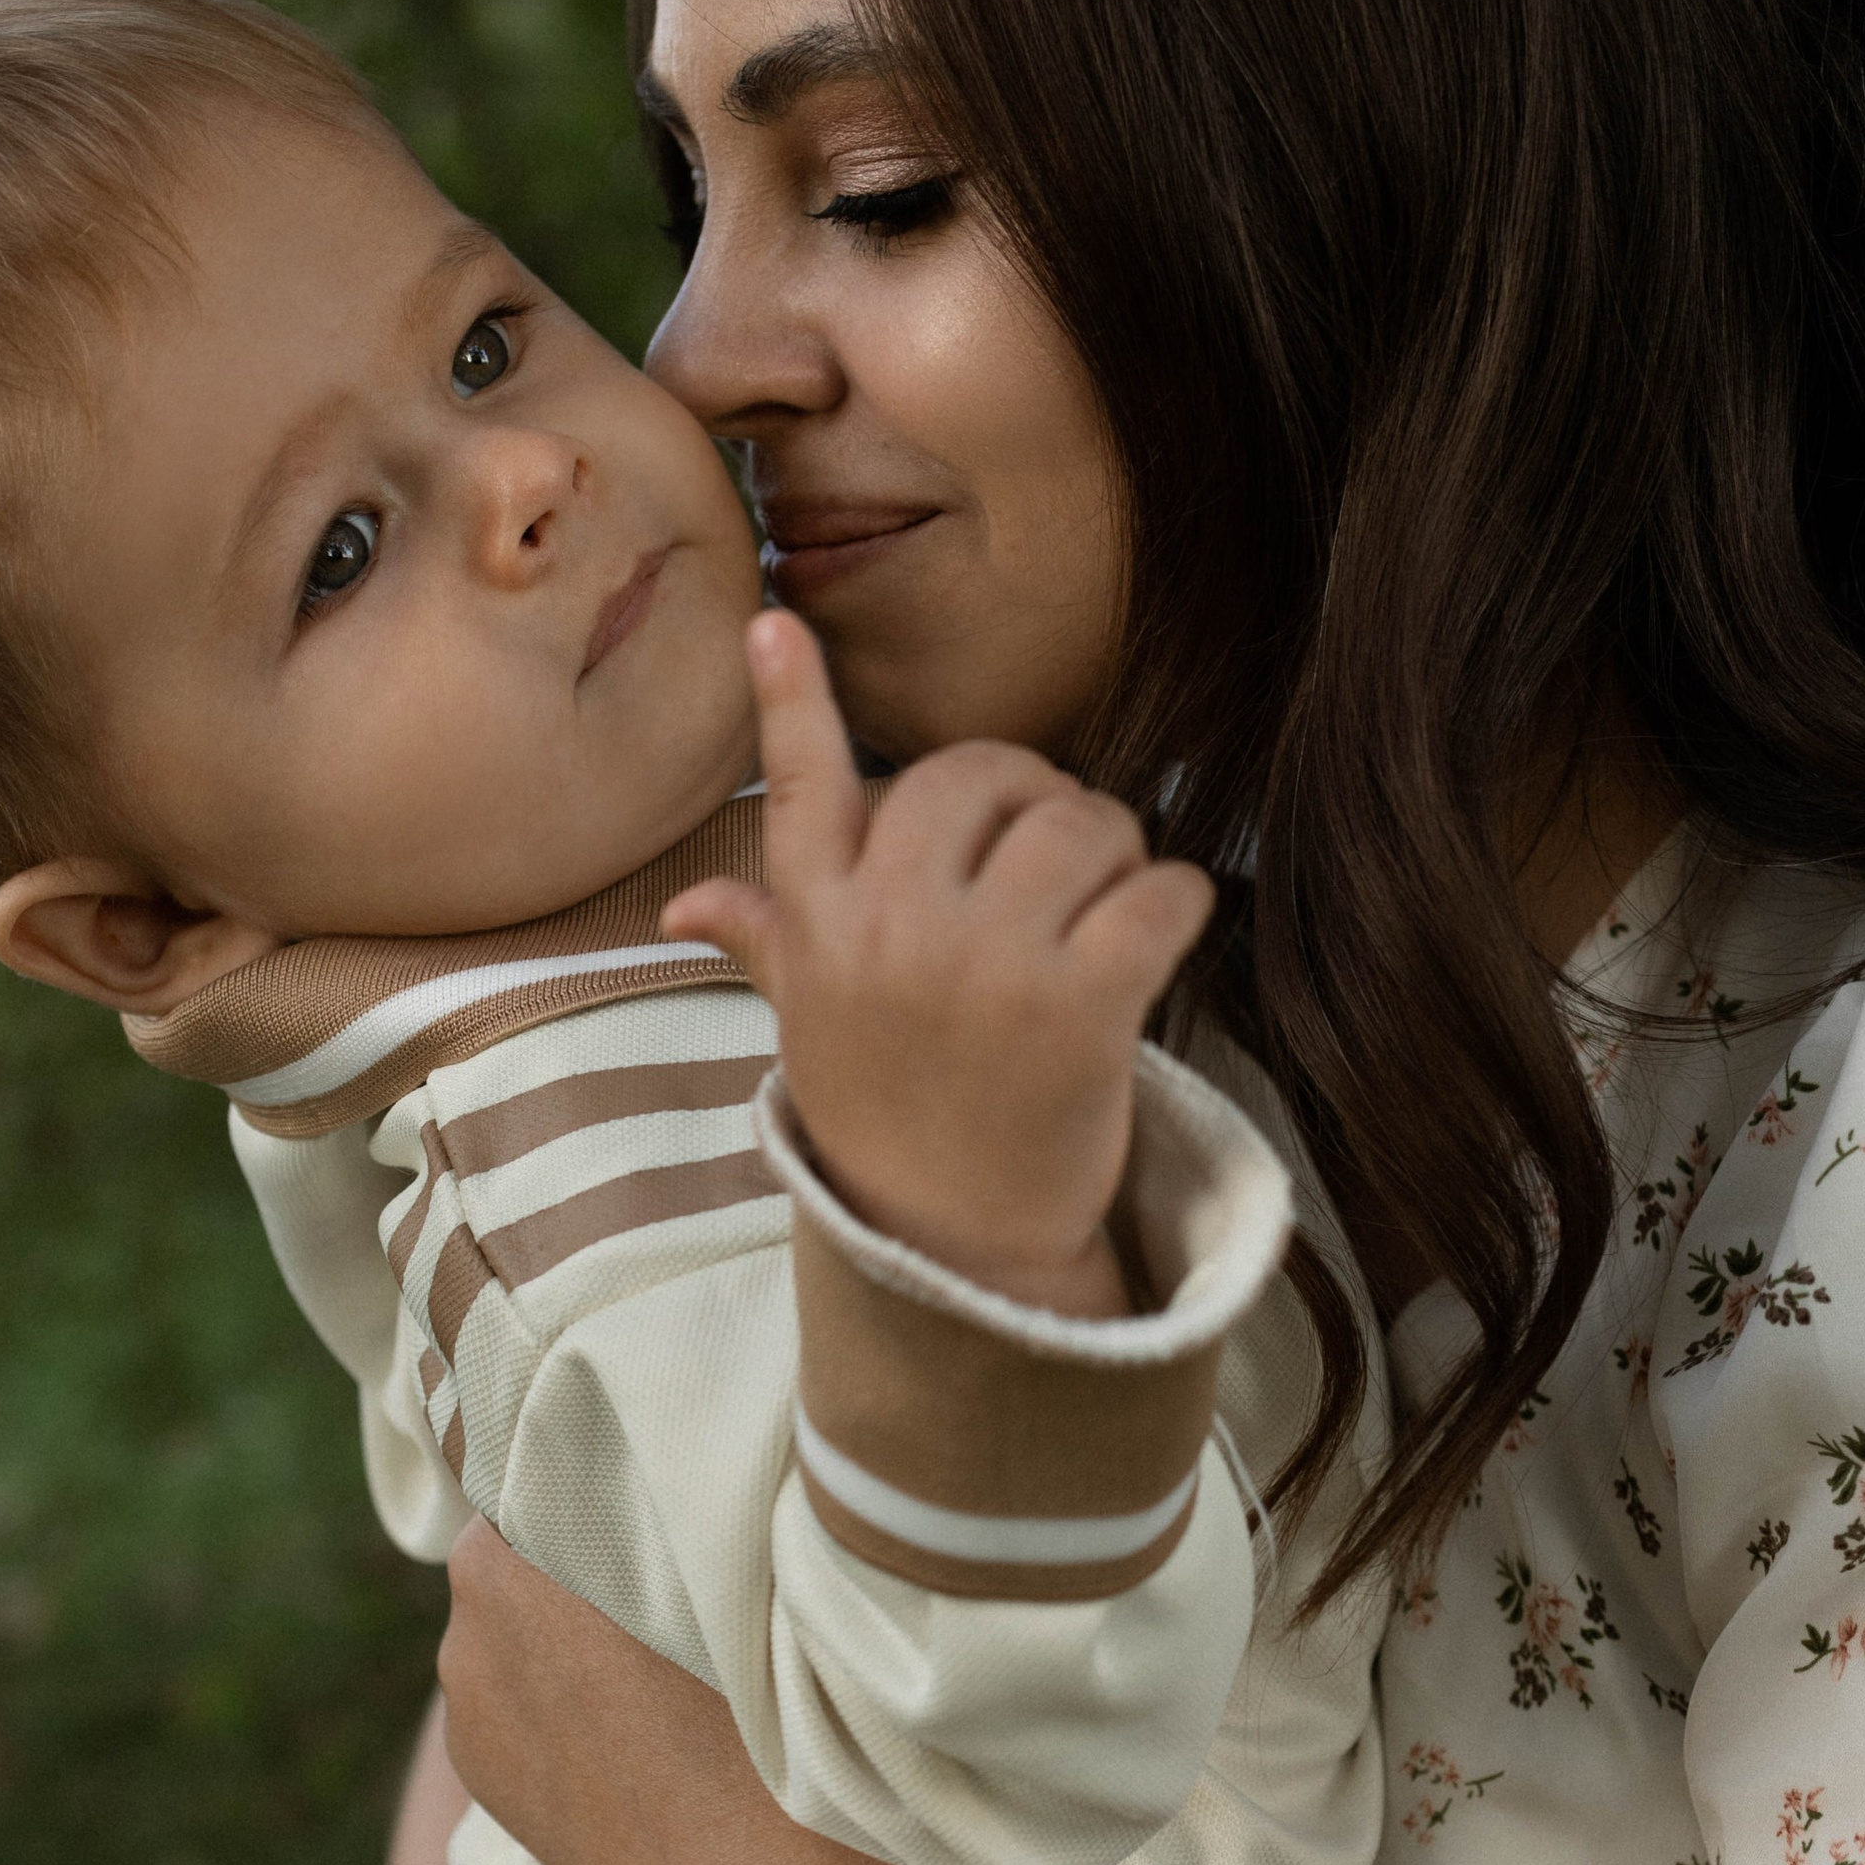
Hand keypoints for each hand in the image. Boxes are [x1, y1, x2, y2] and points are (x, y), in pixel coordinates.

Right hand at [664, 610, 1213, 1315]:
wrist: (957, 1245)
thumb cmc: (890, 1115)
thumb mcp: (812, 1022)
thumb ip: (766, 937)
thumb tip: (685, 902)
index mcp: (820, 922)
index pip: (801, 786)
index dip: (789, 699)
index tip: (774, 619)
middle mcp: (891, 930)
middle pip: (977, 774)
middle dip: (1034, 796)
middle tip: (1052, 858)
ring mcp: (986, 966)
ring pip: (1081, 822)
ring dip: (1114, 849)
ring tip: (1102, 906)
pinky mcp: (1082, 1006)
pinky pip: (1159, 892)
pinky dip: (1179, 901)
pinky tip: (1159, 936)